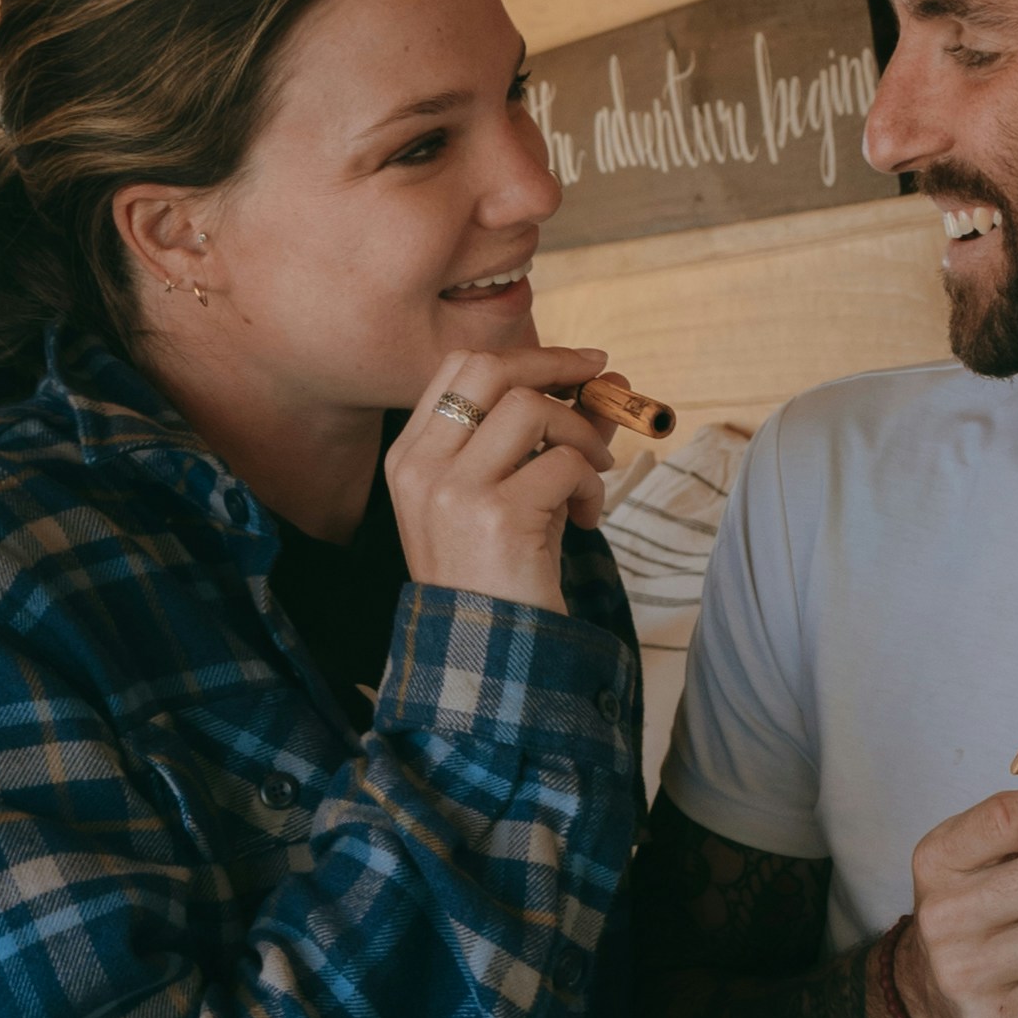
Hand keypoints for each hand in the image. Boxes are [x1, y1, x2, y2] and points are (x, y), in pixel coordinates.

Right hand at [384, 347, 614, 612]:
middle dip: (556, 365)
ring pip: (531, 408)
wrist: (486, 661)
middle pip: (490, 369)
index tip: (575, 367)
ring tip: (594, 475)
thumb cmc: (500, 579)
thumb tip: (607, 387)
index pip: (460, 369)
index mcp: (410, 458)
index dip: (525, 356)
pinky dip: (591, 484)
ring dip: (580, 434)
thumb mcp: (513, 498)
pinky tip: (586, 517)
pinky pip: (564, 463)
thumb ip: (547, 441)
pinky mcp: (497, 515)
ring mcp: (454, 490)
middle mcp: (422, 467)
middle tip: (603, 386)